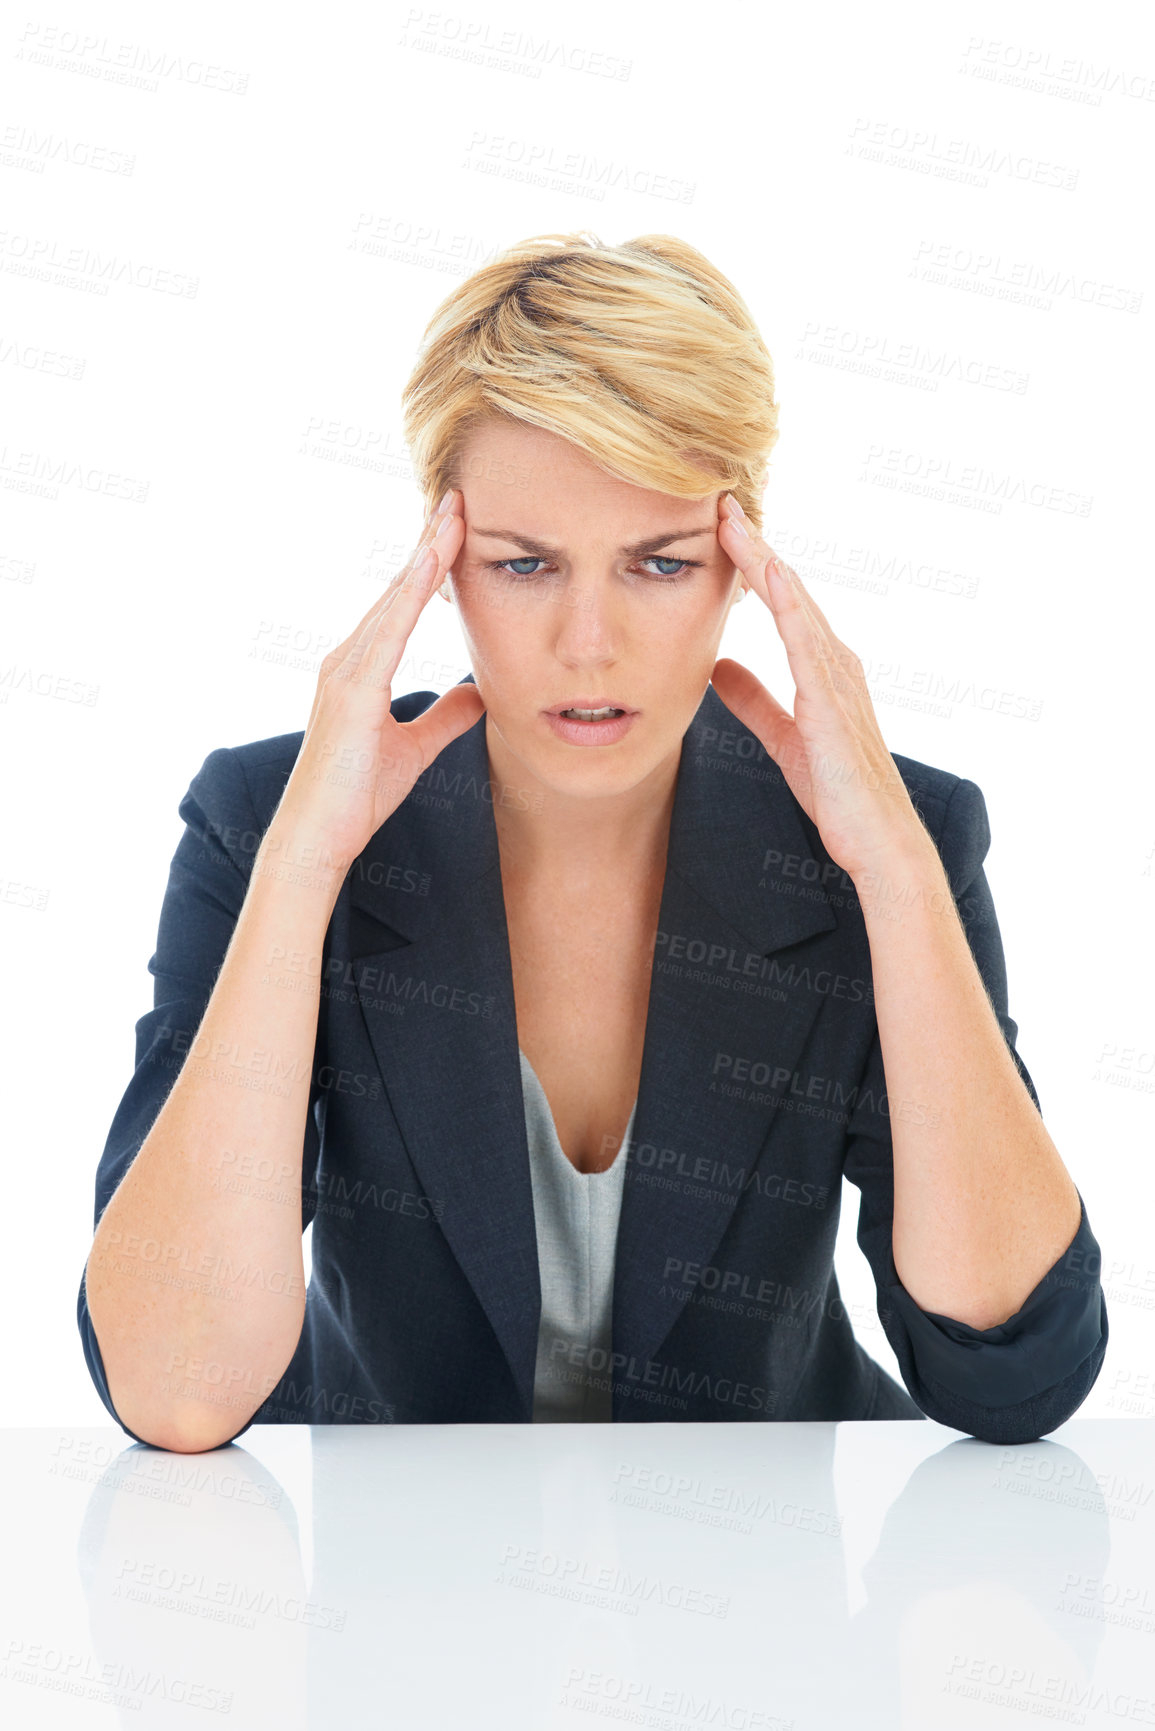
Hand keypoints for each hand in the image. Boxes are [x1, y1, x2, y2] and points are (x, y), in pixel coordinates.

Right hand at [272, 489, 484, 870]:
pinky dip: (409, 595)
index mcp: (362, 668)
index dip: (430, 563)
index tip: (458, 525)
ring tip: (452, 514)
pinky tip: (430, 564)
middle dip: (428, 542)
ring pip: (392, 600)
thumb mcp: (415, 750)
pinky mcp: (350, 691)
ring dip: (423, 555)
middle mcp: (348, 659)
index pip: (402, 604)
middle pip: (396, 589)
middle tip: (459, 496)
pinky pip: (387, 632)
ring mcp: (344, 671)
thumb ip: (444, 720)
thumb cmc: (356, 796)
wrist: (319, 836)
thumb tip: (478, 695)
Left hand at [712, 494, 929, 882]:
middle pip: (791, 592)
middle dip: (757, 546)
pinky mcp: (834, 705)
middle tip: (723, 500)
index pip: (783, 604)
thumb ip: (754, 701)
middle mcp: (836, 663)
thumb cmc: (840, 794)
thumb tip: (717, 666)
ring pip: (798, 607)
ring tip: (735, 522)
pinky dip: (792, 607)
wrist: (878, 841)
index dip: (752, 565)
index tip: (720, 527)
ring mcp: (839, 680)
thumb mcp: (783, 738)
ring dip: (767, 562)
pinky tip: (773, 574)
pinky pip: (809, 646)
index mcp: (823, 669)